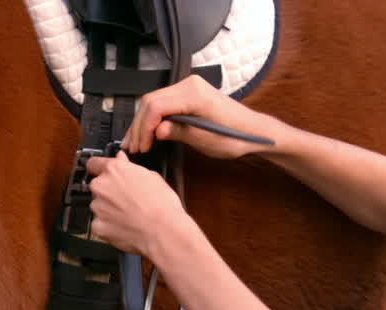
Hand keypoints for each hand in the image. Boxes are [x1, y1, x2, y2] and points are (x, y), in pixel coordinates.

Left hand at [85, 151, 192, 256]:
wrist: (163, 231)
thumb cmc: (162, 204)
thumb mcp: (152, 176)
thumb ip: (130, 166)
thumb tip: (121, 159)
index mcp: (114, 170)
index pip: (93, 163)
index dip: (99, 169)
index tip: (103, 173)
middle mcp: (101, 186)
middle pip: (97, 187)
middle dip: (108, 192)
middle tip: (126, 199)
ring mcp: (98, 207)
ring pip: (98, 206)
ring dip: (108, 209)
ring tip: (129, 215)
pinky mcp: (97, 226)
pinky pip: (99, 224)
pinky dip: (108, 226)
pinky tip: (125, 227)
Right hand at [121, 75, 271, 159]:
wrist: (252, 131)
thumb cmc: (234, 136)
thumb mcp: (205, 138)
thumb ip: (179, 131)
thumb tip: (157, 131)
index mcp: (194, 93)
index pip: (157, 106)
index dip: (145, 128)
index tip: (142, 146)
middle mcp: (189, 85)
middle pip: (151, 102)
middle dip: (139, 126)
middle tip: (133, 147)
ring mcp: (188, 88)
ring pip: (154, 102)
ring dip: (143, 123)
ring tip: (134, 143)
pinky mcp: (188, 95)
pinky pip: (163, 104)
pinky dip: (153, 119)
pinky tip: (146, 133)